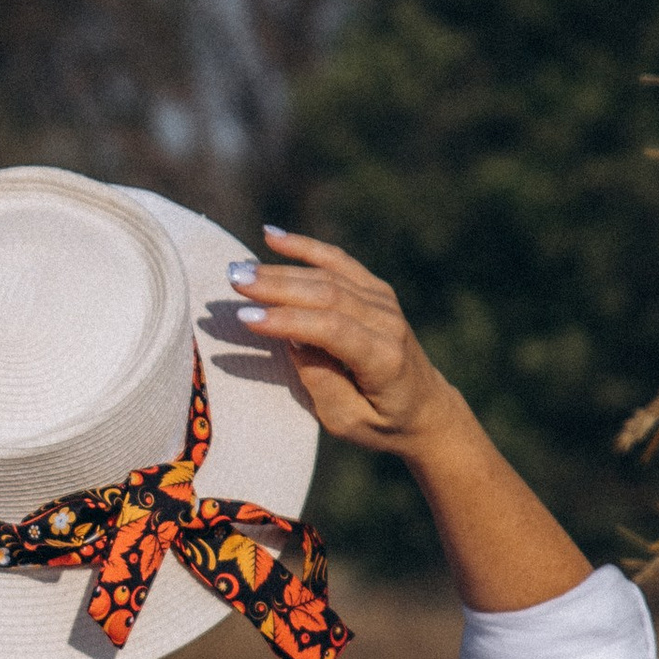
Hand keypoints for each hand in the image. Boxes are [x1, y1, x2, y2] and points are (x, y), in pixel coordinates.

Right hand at [229, 233, 461, 458]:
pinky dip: (305, 247)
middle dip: (276, 287)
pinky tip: (271, 236)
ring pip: (327, 276)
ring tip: (239, 269)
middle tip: (233, 281)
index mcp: (383, 358)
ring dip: (280, 269)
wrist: (425, 408)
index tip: (245, 318)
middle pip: (327, 294)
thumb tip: (291, 340)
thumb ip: (321, 381)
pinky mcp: (376, 290)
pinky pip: (338, 261)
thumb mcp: (348, 420)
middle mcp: (387, 322)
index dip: (287, 321)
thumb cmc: (381, 422)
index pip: (331, 329)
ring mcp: (384, 301)